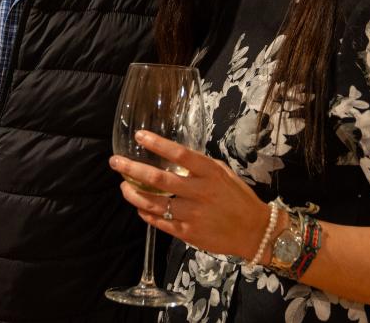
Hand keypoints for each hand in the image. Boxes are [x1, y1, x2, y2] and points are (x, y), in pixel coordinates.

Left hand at [109, 130, 268, 260]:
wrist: (254, 231)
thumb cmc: (237, 198)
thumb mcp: (223, 173)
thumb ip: (199, 166)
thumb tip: (172, 156)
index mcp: (210, 173)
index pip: (179, 154)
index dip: (157, 144)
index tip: (139, 135)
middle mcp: (199, 192)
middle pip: (159, 179)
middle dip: (132, 169)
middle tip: (116, 162)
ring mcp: (192, 214)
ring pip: (153, 203)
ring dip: (133, 194)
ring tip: (123, 186)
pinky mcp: (188, 234)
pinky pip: (160, 222)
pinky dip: (146, 214)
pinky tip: (139, 208)